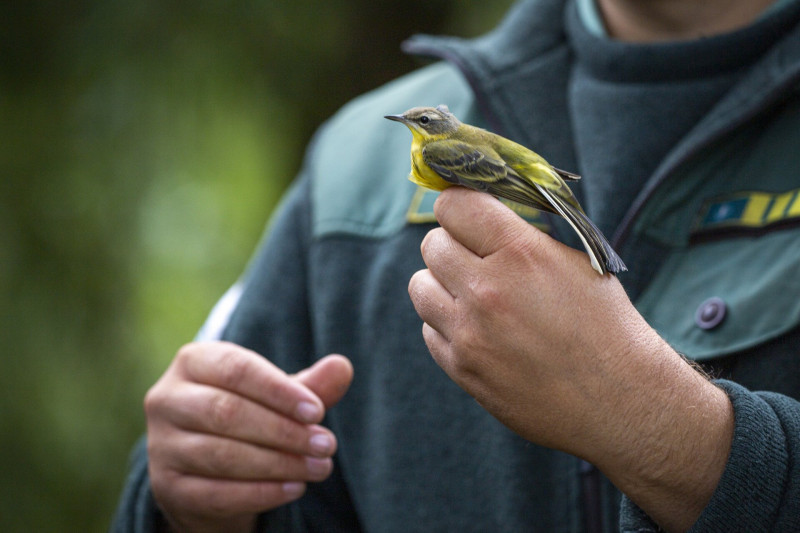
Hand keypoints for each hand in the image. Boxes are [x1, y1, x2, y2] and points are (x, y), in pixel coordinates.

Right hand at [144, 341, 352, 532]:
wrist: (207, 469)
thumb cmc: (249, 415)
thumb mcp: (280, 396)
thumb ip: (310, 384)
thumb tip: (342, 366)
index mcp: (193, 362)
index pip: (237, 369)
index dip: (279, 391)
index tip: (317, 411)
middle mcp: (167, 399)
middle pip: (227, 413)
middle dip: (283, 431)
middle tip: (326, 444)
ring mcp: (162, 445)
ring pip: (221, 455)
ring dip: (278, 464)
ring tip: (319, 467)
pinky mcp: (167, 486)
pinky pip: (215, 493)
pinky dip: (260, 493)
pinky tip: (294, 488)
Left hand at [408, 187, 732, 531]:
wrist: (619, 401)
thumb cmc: (606, 326)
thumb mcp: (576, 261)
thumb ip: (522, 235)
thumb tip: (480, 212)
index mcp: (521, 253)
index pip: (453, 205)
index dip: (457, 205)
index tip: (466, 214)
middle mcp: (487, 290)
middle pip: (432, 244)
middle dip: (452, 244)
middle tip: (475, 257)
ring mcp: (470, 333)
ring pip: (419, 286)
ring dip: (441, 284)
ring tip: (472, 294)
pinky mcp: (462, 369)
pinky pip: (429, 330)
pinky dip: (446, 325)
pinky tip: (479, 330)